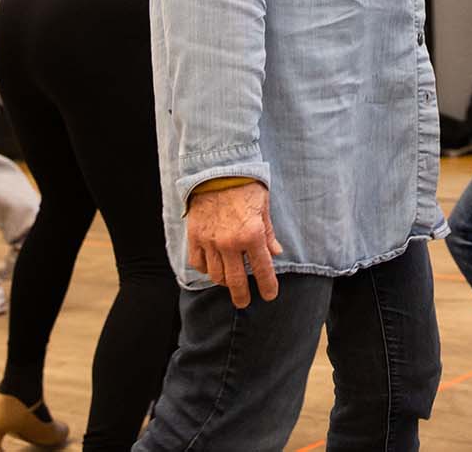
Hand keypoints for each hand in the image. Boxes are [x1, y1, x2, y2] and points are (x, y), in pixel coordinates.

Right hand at [184, 180, 281, 308]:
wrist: (217, 169)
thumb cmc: (245, 185)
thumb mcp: (264, 207)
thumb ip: (268, 233)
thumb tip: (276, 253)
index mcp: (252, 235)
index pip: (262, 270)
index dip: (268, 286)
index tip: (269, 295)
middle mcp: (230, 243)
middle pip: (236, 282)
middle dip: (242, 296)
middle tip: (244, 302)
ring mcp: (210, 241)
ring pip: (216, 275)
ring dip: (224, 282)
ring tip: (229, 282)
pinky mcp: (195, 236)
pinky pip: (199, 263)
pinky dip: (206, 269)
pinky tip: (212, 266)